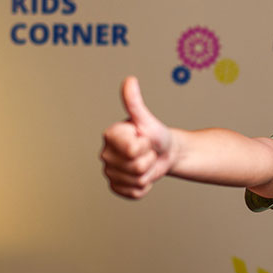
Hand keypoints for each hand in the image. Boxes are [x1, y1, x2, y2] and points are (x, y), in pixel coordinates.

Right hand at [101, 77, 173, 198]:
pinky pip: (134, 193)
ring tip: (147, 161)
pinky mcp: (117, 187)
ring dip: (148, 173)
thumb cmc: (156, 133)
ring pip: (136, 181)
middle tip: (148, 150)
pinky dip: (145, 187)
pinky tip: (144, 175)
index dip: (145, 145)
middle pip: (136, 167)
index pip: (132, 150)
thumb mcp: (147, 119)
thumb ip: (135, 102)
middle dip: (149, 159)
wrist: (166, 152)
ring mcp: (109, 172)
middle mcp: (105, 154)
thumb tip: (130, 80)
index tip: (143, 137)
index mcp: (110, 136)